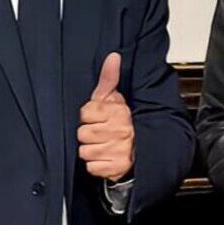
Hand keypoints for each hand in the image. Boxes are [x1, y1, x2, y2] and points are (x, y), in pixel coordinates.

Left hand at [77, 53, 134, 180]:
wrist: (140, 149)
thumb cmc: (122, 122)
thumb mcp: (114, 98)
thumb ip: (109, 77)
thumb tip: (113, 56)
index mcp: (118, 112)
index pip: (85, 113)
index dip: (88, 116)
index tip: (97, 118)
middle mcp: (121, 131)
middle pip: (83, 134)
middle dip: (88, 135)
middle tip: (100, 133)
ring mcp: (120, 150)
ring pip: (85, 151)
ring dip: (91, 150)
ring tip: (103, 145)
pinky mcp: (117, 167)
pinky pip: (91, 167)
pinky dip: (96, 165)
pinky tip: (104, 158)